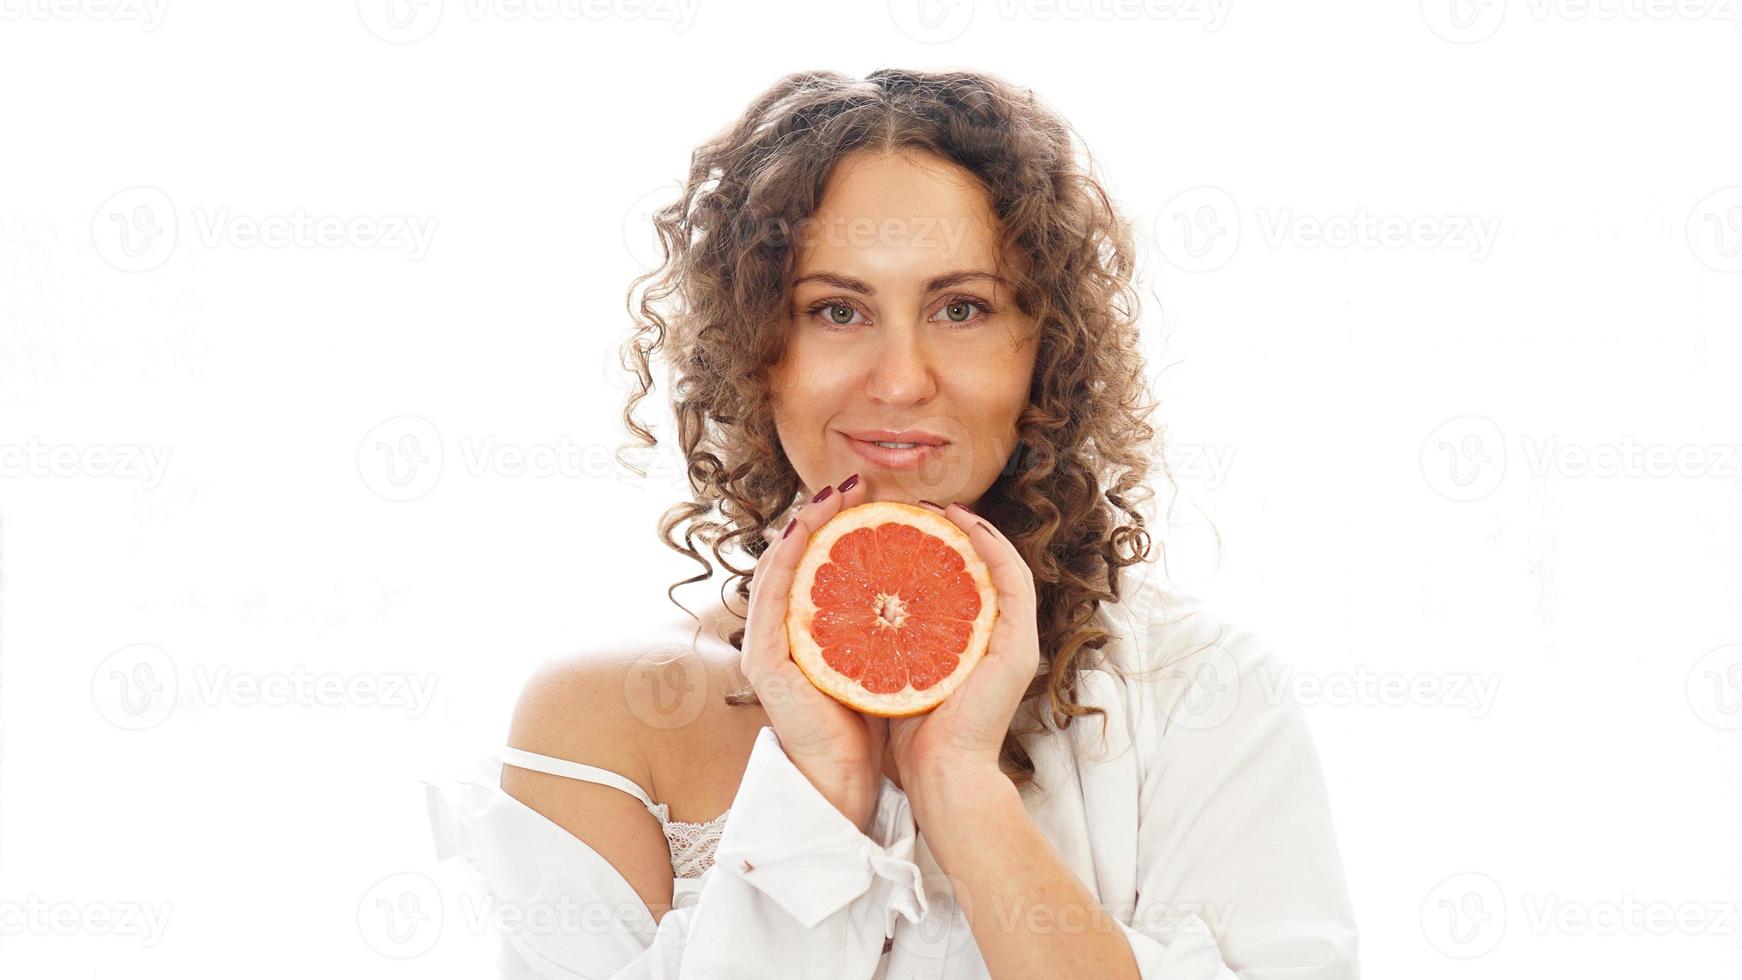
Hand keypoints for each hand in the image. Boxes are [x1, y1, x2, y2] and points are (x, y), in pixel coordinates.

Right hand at [739, 471, 886, 831]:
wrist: (853, 781)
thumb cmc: (877, 724)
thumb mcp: (890, 657)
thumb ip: (892, 620)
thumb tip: (919, 577)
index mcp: (811, 631)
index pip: (817, 565)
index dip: (837, 524)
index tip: (869, 494)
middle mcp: (782, 633)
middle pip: (794, 558)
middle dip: (819, 513)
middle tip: (851, 483)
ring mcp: (767, 647)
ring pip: (776, 569)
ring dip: (802, 526)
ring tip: (831, 496)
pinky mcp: (766, 663)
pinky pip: (770, 600)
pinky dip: (787, 562)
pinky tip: (808, 535)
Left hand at [888, 502, 1040, 792]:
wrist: (942, 776)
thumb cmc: (913, 736)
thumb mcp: (895, 671)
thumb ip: (889, 639)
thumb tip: (854, 604)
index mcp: (974, 645)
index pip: (966, 582)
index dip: (945, 546)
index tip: (910, 521)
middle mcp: (1001, 638)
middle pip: (988, 567)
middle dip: (959, 530)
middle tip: (924, 504)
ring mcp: (1015, 640)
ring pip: (1006, 565)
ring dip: (977, 529)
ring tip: (943, 507)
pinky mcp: (1019, 646)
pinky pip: (1011, 581)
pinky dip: (990, 547)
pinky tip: (963, 524)